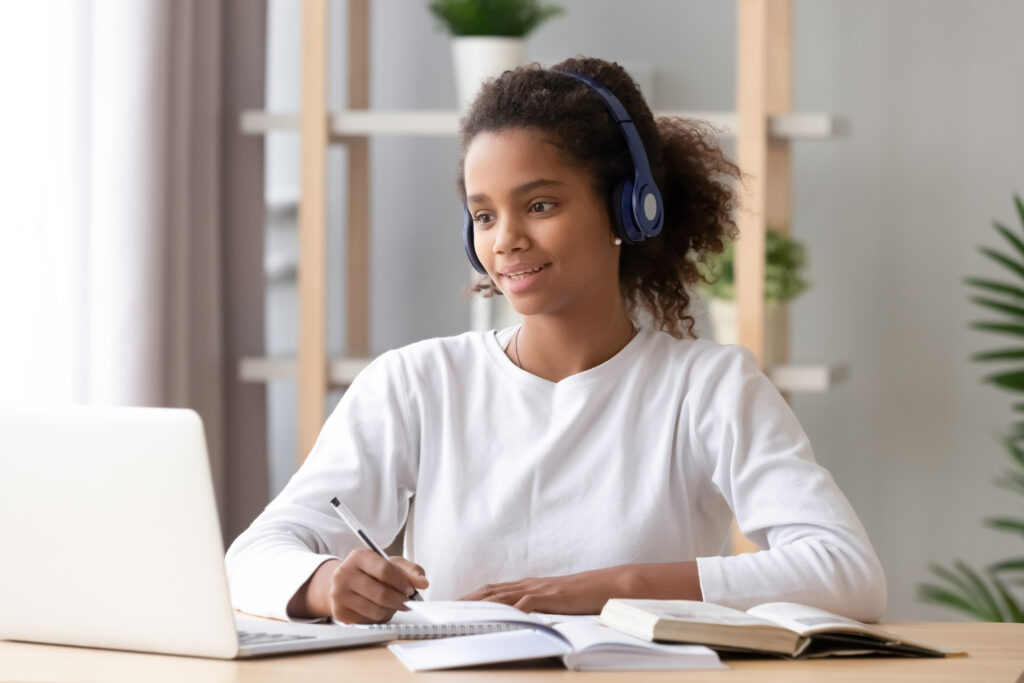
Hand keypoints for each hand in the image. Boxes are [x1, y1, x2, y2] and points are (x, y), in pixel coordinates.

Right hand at [290, 549, 428, 623]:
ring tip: (393, 605)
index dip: (402, 583)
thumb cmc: (370, 572)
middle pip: (381, 594)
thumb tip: (423, 582)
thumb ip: (410, 571)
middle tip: (407, 602)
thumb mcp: (390, 564)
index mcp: (358, 557)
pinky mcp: (339, 612)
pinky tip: (379, 610)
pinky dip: (379, 618)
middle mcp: (344, 574)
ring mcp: (339, 594)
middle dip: (400, 601)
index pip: (385, 570)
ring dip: (391, 611)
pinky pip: (368, 621)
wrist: (343, 583)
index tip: (411, 589)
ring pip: (376, 610)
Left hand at [459, 566, 627, 614]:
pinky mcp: (551, 597)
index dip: (470, 597)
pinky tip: (499, 618)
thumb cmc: (582, 596)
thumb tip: (519, 618)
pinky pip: (527, 604)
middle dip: (465, 601)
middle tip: (444, 611)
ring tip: (460, 614)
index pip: (492, 590)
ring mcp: (539, 590)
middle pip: (490, 591)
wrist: (607, 585)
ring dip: (479, 605)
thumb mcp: (553, 602)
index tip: (451, 605)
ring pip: (502, 596)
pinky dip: (511, 611)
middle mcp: (529, 585)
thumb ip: (536, 607)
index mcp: (528, 586)